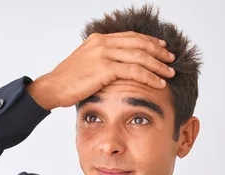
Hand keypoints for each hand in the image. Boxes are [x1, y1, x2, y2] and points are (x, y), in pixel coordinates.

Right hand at [27, 31, 175, 109]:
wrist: (53, 87)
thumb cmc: (68, 81)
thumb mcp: (86, 64)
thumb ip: (102, 61)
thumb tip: (118, 68)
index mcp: (99, 39)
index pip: (131, 37)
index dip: (149, 42)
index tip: (162, 48)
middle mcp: (103, 43)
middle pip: (139, 44)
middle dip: (158, 52)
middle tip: (172, 60)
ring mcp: (103, 54)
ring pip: (140, 57)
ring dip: (158, 66)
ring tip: (169, 74)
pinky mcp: (104, 68)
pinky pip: (134, 71)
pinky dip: (149, 77)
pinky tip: (158, 83)